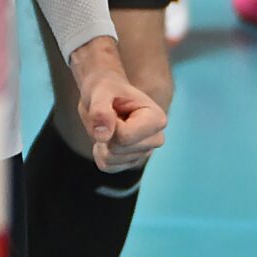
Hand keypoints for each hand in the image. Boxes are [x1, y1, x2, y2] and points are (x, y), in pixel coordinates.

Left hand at [70, 44, 166, 173]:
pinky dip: (100, 154)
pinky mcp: (132, 161)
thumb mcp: (100, 92)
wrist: (106, 95)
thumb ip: (100, 110)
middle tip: (109, 117)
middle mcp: (156, 138)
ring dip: (102, 144)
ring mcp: (145, 152)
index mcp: (156, 119)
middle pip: (118, 149)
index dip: (109, 124)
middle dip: (106, 135)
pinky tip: (106, 138)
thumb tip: (103, 135)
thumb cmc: (106, 90)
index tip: (113, 110)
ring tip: (108, 126)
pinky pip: (108, 167)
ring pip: (111, 160)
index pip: (125, 137)